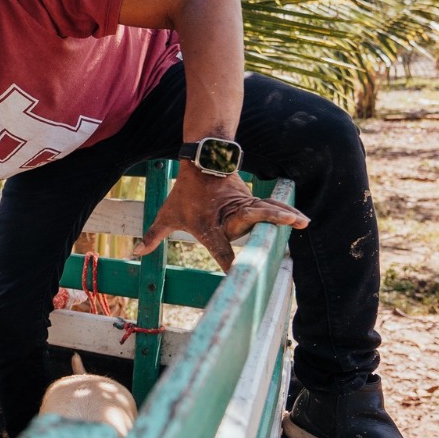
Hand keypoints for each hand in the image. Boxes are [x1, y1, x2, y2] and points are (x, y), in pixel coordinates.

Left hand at [131, 165, 307, 270]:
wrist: (200, 160)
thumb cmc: (185, 192)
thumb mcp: (167, 214)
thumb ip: (153, 235)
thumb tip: (134, 252)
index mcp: (208, 225)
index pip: (220, 249)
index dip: (229, 263)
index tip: (238, 277)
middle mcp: (229, 216)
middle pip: (251, 220)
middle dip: (270, 222)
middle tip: (287, 225)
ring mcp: (242, 205)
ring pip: (265, 210)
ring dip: (284, 215)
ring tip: (303, 222)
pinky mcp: (251, 199)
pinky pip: (270, 206)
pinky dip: (285, 210)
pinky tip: (302, 218)